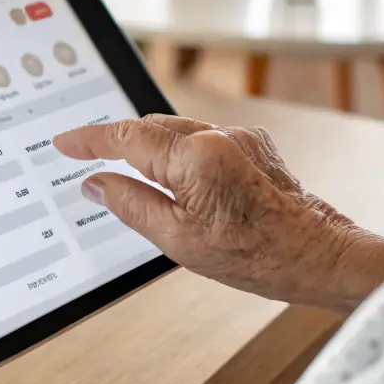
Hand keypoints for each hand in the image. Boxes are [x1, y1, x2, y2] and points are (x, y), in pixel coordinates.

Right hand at [54, 115, 383, 313]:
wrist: (320, 256)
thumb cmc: (258, 257)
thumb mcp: (178, 241)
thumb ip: (130, 205)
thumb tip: (96, 184)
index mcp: (195, 158)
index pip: (126, 138)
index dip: (89, 139)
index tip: (64, 141)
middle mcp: (217, 136)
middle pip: (150, 126)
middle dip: (116, 138)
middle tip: (86, 152)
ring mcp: (239, 136)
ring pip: (177, 129)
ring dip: (148, 143)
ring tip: (126, 165)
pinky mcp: (254, 143)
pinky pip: (203, 136)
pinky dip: (180, 148)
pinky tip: (176, 171)